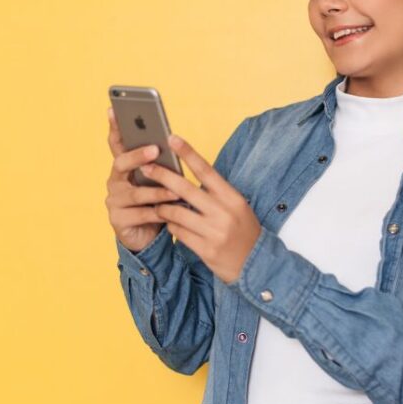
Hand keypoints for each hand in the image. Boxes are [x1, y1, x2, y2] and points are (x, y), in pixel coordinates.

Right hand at [105, 107, 181, 251]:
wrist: (147, 237)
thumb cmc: (156, 202)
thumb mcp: (158, 180)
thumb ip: (159, 163)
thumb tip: (171, 141)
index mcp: (122, 168)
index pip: (116, 144)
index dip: (114, 127)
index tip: (113, 110)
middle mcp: (114, 182)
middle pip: (121, 163)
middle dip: (138, 155)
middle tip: (155, 149)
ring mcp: (113, 201)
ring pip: (136, 193)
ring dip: (157, 191)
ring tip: (175, 189)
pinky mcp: (118, 221)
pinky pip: (140, 214)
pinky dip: (158, 212)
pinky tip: (172, 210)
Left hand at [141, 133, 260, 284]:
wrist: (256, 264)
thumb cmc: (243, 230)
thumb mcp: (236, 206)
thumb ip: (215, 193)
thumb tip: (187, 175)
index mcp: (232, 197)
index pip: (206, 170)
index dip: (188, 153)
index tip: (172, 139)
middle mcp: (223, 212)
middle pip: (185, 189)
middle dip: (162, 176)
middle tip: (146, 167)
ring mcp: (214, 232)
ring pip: (176, 212)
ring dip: (162, 206)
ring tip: (156, 203)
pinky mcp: (205, 249)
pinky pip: (178, 232)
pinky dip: (170, 225)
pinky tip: (169, 223)